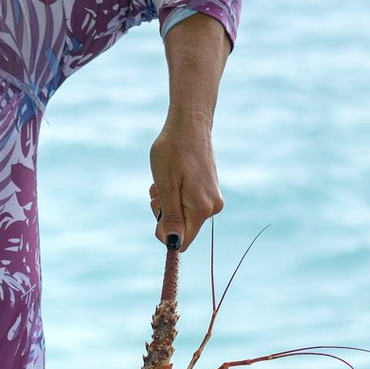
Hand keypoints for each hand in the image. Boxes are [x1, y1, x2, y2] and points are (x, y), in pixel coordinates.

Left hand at [151, 12, 228, 250]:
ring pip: (183, 215)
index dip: (165, 234)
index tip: (156, 211)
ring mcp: (212, 198)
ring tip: (163, 181)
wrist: (189, 124)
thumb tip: (174, 244)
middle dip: (164, 214)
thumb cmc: (173, 152)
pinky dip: (174, 195)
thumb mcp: (165, 186)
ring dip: (167, 203)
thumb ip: (171, 217)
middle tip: (157, 191)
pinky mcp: (209, 191)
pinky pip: (188, 204)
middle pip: (182, 228)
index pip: (183, 241)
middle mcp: (213, 207)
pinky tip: (172, 177)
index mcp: (202, 209)